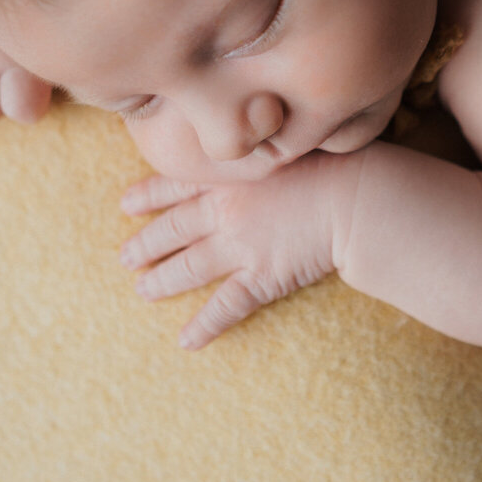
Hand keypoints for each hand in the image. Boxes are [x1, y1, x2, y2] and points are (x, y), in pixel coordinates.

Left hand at [117, 151, 363, 349]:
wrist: (356, 195)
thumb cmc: (332, 161)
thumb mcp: (285, 140)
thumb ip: (258, 149)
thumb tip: (247, 146)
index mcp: (228, 174)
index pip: (175, 185)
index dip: (148, 196)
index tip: (126, 204)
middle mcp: (225, 210)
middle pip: (172, 230)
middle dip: (145, 244)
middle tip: (125, 258)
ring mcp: (240, 245)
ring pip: (188, 268)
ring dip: (162, 282)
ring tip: (143, 292)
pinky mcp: (261, 277)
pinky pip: (224, 306)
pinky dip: (203, 325)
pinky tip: (186, 341)